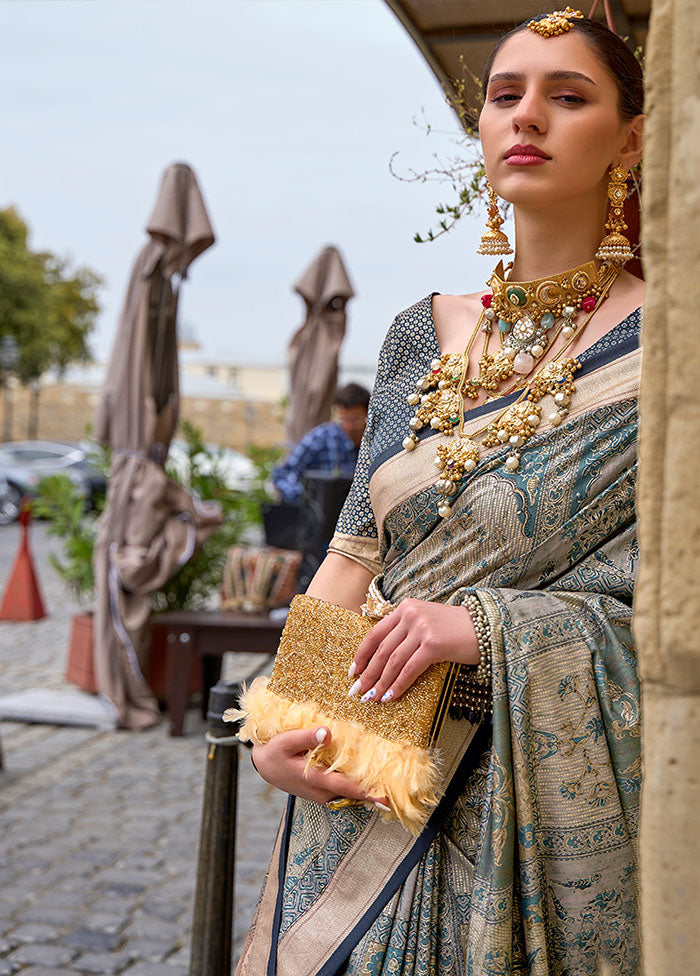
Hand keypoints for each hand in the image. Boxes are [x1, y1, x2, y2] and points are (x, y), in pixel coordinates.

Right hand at [252, 727, 388, 808]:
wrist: (263, 766)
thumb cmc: (274, 752)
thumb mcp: (286, 741)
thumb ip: (307, 737)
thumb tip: (327, 733)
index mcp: (315, 779)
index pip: (347, 787)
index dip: (368, 792)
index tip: (387, 797)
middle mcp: (321, 791)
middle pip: (353, 793)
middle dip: (374, 791)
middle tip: (397, 788)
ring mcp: (321, 793)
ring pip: (349, 793)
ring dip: (366, 789)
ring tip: (388, 781)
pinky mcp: (321, 790)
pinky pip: (342, 790)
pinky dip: (355, 786)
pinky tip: (366, 776)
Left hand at [348, 598, 478, 702]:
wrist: (486, 627)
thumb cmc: (456, 629)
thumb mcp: (426, 621)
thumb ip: (405, 632)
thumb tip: (381, 661)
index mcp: (405, 608)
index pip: (375, 633)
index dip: (362, 654)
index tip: (354, 671)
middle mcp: (410, 615)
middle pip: (381, 649)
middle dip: (368, 673)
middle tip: (358, 691)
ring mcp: (422, 628)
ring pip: (393, 661)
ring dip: (380, 683)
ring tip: (372, 698)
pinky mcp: (433, 644)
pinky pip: (409, 669)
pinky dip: (398, 685)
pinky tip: (391, 697)